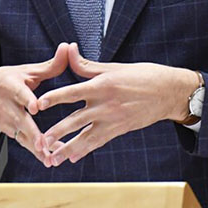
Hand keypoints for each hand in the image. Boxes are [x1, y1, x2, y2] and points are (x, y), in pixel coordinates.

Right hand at [0, 42, 69, 166]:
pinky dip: (37, 152)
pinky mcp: (9, 132)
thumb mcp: (26, 71)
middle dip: (32, 133)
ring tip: (50, 159)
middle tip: (43, 144)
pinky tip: (50, 160)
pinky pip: (25, 143)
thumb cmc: (7, 80)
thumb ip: (50, 65)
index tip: (34, 108)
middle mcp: (6, 105)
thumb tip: (68, 47)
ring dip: (37, 148)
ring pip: (23, 136)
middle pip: (20, 120)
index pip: (19, 93)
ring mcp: (6, 121)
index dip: (26, 100)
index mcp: (10, 85)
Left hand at [32, 43, 197, 165]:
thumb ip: (86, 64)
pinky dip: (85, 150)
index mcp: (102, 85)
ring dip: (68, 148)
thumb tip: (68, 49)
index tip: (39, 104)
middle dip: (57, 132)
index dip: (55, 98)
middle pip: (75, 120)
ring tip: (52, 157)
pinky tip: (73, 157)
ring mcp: (112, 120)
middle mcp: (105, 105)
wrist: (168, 92)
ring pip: (85, 136)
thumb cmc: (142, 75)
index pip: (72, 92)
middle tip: (40, 141)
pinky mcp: (119, 129)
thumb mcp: (113, 67)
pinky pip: (98, 142)